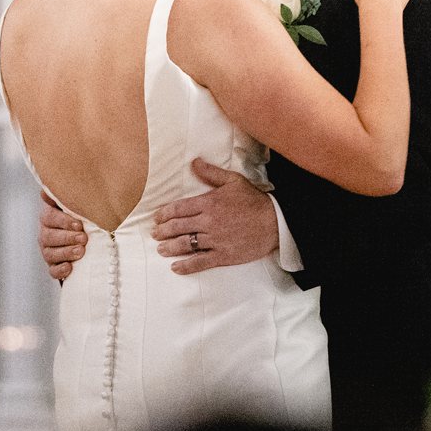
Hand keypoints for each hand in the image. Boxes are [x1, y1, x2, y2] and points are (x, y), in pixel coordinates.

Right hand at [38, 190, 86, 280]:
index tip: (79, 224)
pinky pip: (52, 270)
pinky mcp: (54, 266)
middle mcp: (46, 233)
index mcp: (50, 216)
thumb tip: (47, 189)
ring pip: (50, 253)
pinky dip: (60, 270)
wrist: (93, 238)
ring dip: (66, 253)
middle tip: (83, 238)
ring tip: (81, 251)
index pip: (49, 217)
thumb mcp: (81, 205)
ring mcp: (49, 251)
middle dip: (67, 237)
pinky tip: (70, 268)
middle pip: (49, 236)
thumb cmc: (87, 217)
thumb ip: (69, 196)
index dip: (63, 221)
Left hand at [150, 158, 278, 273]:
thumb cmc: (254, 200)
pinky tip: (176, 267)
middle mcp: (209, 221)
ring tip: (161, 249)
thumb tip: (194, 162)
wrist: (275, 221)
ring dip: (170, 247)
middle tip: (155, 234)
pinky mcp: (223, 255)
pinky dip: (186, 266)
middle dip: (163, 231)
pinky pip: (200, 262)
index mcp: (209, 203)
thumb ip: (211, 173)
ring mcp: (215, 240)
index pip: (179, 208)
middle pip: (178, 227)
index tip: (157, 218)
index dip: (165, 214)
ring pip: (186, 244)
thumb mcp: (234, 181)